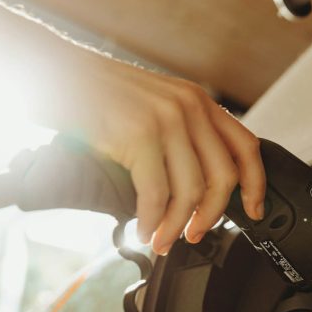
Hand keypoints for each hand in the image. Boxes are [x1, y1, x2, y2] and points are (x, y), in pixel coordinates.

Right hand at [44, 50, 265, 254]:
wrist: (56, 73)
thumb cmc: (97, 93)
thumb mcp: (153, 104)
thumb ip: (179, 134)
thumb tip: (193, 186)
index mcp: (197, 101)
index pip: (245, 146)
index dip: (255, 184)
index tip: (252, 210)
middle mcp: (189, 108)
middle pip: (223, 176)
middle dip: (212, 215)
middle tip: (194, 234)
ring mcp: (166, 120)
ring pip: (190, 191)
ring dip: (176, 226)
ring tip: (161, 239)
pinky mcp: (139, 135)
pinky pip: (156, 194)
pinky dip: (151, 220)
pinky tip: (143, 229)